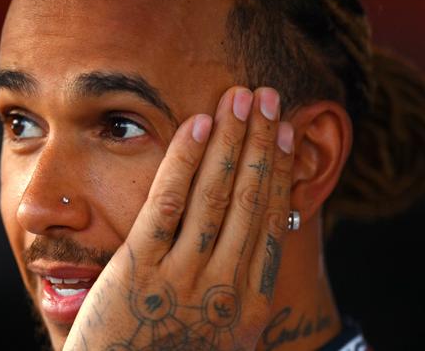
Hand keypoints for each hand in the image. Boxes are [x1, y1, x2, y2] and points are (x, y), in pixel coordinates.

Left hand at [64, 87, 294, 350]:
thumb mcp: (218, 330)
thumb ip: (234, 286)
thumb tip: (249, 237)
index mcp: (250, 304)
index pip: (272, 221)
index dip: (280, 171)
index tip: (285, 133)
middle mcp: (226, 288)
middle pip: (250, 198)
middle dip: (261, 141)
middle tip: (269, 96)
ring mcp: (183, 277)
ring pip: (216, 194)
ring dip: (231, 138)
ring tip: (241, 96)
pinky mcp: (139, 268)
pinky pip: (168, 203)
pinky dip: (185, 158)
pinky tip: (197, 123)